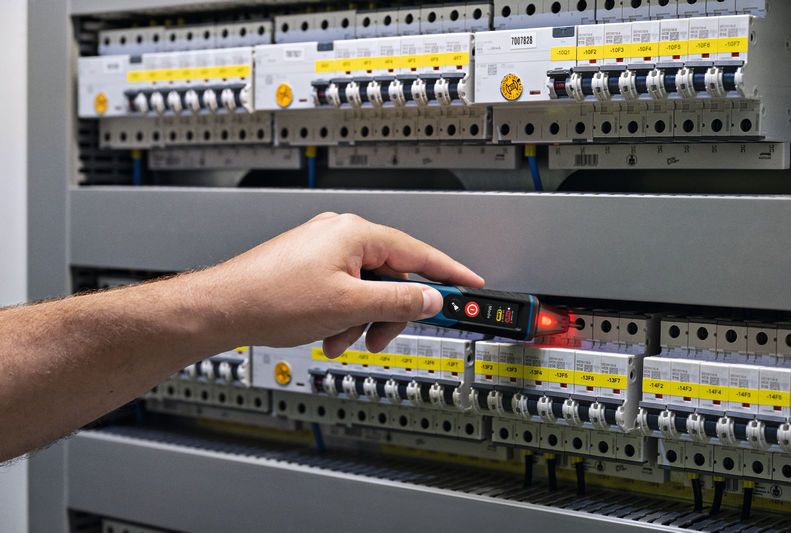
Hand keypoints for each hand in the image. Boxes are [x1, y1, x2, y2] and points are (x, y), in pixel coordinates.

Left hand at [193, 213, 483, 356]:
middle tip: (381, 337)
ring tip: (340, 339)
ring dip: (362, 319)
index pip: (419, 252)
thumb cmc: (272, 298)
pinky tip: (327, 333)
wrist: (223, 307)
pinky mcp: (310, 265)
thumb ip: (398, 301)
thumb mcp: (349, 306)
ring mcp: (324, 249)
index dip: (449, 273)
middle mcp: (341, 234)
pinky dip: (343, 314)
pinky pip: (344, 289)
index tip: (472, 285)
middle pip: (392, 275)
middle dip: (389, 312)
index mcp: (355, 233)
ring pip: (367, 287)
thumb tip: (430, 298)